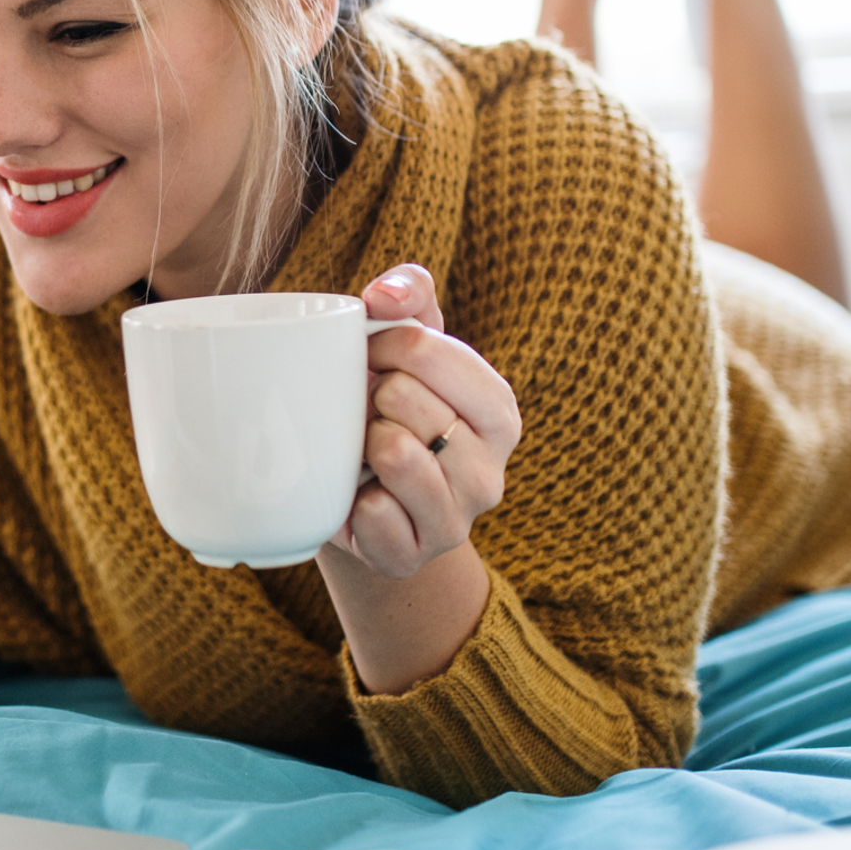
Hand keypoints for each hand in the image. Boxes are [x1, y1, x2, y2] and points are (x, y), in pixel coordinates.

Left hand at [330, 265, 520, 579]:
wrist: (359, 502)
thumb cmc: (386, 411)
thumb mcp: (405, 344)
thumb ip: (409, 293)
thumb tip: (384, 295)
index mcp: (499, 412)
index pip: (429, 349)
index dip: (382, 344)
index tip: (371, 358)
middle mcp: (492, 470)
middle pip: (404, 396)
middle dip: (371, 396)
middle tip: (369, 414)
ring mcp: (457, 520)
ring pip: (392, 451)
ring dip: (361, 443)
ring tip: (366, 452)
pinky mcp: (412, 556)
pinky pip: (372, 511)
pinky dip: (350, 498)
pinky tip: (359, 496)